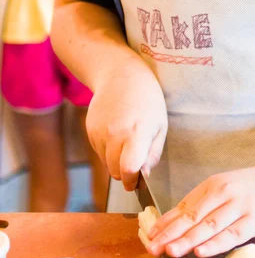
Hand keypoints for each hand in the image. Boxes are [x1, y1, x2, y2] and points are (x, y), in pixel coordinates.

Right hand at [85, 58, 167, 191]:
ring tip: (127, 140)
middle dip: (126, 172)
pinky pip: (99, 152)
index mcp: (136, 132)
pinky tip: (117, 132)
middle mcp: (114, 133)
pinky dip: (108, 150)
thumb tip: (144, 175)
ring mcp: (99, 132)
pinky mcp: (90, 130)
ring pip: (106, 163)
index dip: (132, 181)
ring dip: (116, 160)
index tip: (137, 182)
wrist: (120, 75)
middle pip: (115, 171)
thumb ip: (153, 154)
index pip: (128, 169)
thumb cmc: (147, 99)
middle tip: (136, 161)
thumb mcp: (161, 125)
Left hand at [146, 162, 254, 257]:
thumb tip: (180, 221)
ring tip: (170, 250)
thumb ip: (207, 202)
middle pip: (192, 216)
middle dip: (170, 233)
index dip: (166, 223)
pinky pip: (232, 234)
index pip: (184, 206)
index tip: (149, 235)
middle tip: (152, 246)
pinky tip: (201, 250)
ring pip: (208, 226)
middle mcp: (223, 193)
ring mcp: (239, 206)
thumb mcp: (227, 186)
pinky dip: (215, 243)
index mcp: (213, 185)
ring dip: (187, 239)